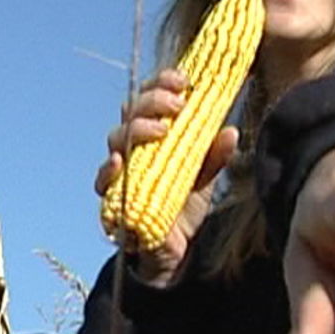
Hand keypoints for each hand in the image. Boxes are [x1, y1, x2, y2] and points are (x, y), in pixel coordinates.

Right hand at [95, 69, 236, 285]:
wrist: (175, 252)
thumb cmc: (184, 208)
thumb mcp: (205, 179)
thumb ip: (214, 156)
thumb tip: (231, 132)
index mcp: (154, 136)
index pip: (150, 99)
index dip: (162, 83)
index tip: (184, 80)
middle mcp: (133, 149)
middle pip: (131, 112)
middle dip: (152, 101)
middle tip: (177, 104)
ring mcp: (121, 172)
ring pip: (116, 139)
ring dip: (136, 129)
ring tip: (161, 130)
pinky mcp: (113, 200)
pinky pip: (103, 182)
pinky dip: (109, 171)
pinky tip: (120, 163)